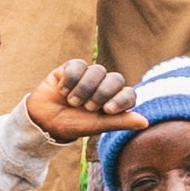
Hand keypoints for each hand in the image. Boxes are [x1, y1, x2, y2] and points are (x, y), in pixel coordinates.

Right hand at [23, 59, 138, 141]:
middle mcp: (104, 86)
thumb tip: (146, 122)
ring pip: (97, 70)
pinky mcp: (71, 68)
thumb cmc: (73, 125)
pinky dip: (70, 80)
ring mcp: (88, 76)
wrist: (43, 121)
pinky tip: (62, 91)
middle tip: (87, 107)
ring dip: (84, 89)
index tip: (108, 110)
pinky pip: (78, 65)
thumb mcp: (97, 125)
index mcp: (113, 101)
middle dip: (101, 94)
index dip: (121, 99)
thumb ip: (121, 121)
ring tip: (72, 102)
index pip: (129, 93)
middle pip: (115, 79)